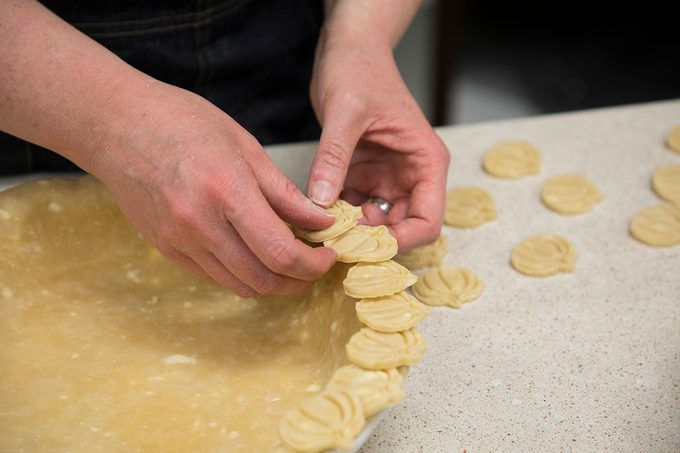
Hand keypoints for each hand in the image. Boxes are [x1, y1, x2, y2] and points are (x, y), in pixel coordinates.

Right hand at [89, 80, 335, 295]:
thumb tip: (322, 221)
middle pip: (263, 279)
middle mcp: (199, 224)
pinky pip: (215, 276)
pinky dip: (243, 273)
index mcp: (225, 191)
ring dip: (273, 282)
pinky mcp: (166, 249)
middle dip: (299, 280)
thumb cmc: (182, 122)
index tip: (330, 254)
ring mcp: (179, 242)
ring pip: (239, 285)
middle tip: (316, 263)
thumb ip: (285, 192)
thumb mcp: (245, 146)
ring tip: (289, 259)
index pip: (280, 252)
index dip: (314, 264)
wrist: (115, 126)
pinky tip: (254, 252)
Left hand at [307, 38, 449, 250]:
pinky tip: (313, 217)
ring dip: (350, 231)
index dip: (403, 241)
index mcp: (425, 161)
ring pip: (373, 222)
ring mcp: (385, 177)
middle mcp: (409, 175)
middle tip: (335, 244)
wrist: (348, 49)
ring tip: (320, 232)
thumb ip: (334, 157)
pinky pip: (350, 207)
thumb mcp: (345, 112)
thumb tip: (321, 202)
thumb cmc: (360, 69)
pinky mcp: (362, 175)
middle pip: (401, 227)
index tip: (368, 247)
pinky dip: (335, 216)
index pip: (428, 219)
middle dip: (371, 240)